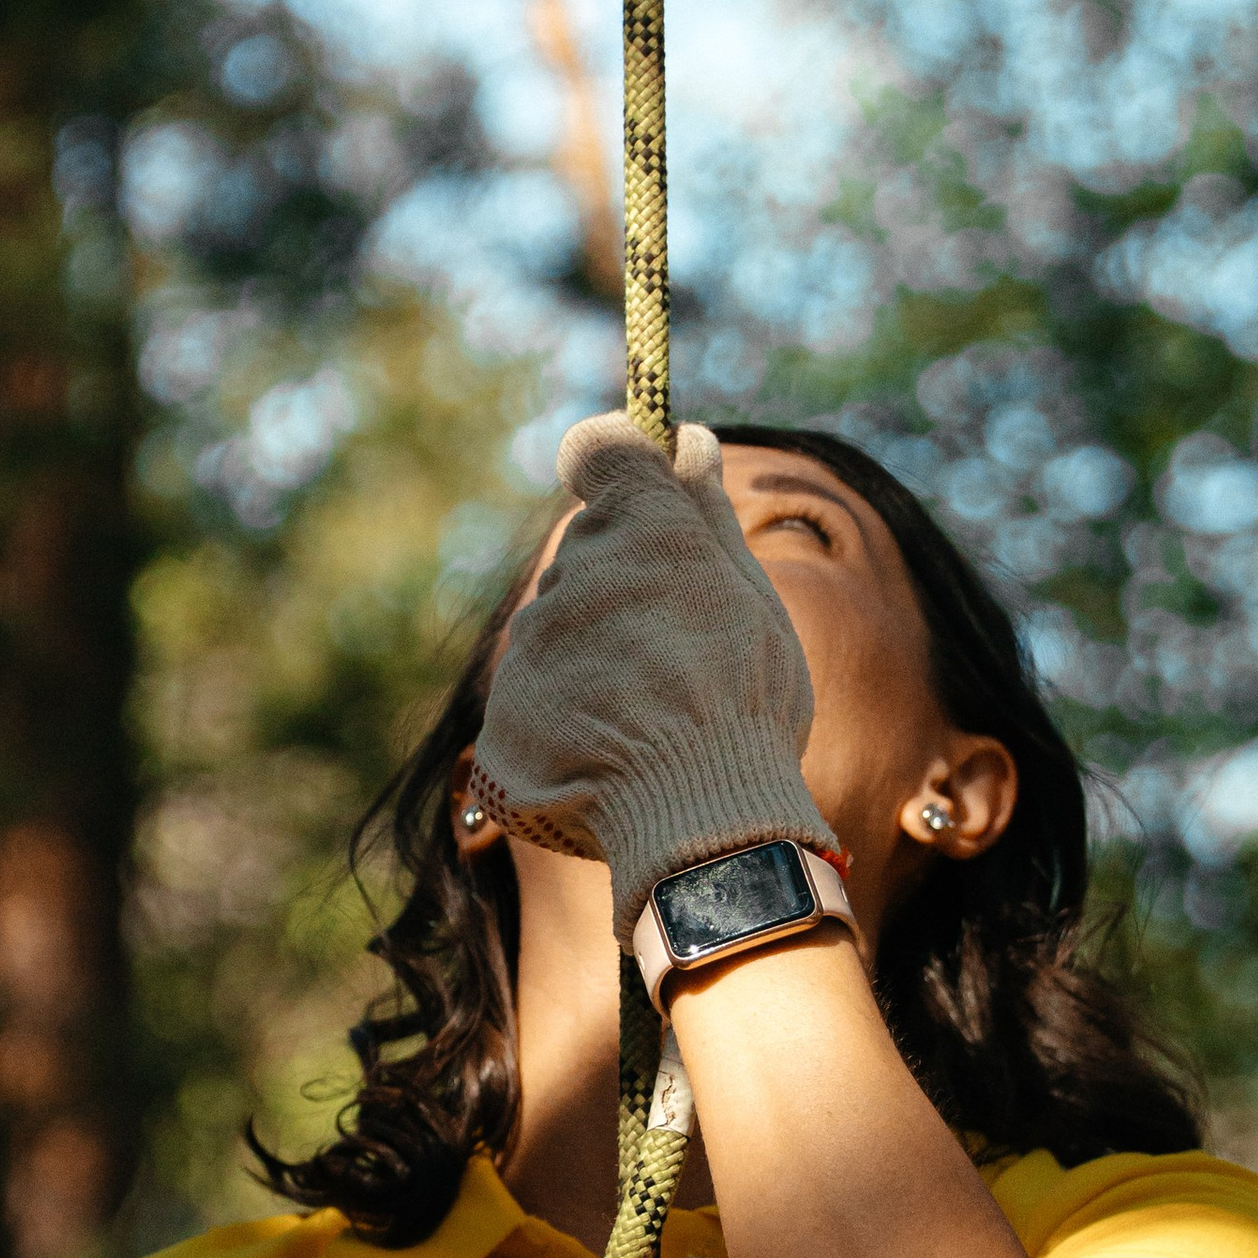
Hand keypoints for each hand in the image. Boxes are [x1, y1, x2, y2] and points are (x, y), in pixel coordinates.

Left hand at [468, 414, 838, 933]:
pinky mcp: (504, 707)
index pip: (602, 453)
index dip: (615, 465)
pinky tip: (611, 748)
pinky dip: (566, 712)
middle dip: (621, 581)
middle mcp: (575, 572)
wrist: (695, 817)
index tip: (635, 488)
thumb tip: (689, 440)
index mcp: (643, 532)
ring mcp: (533, 641)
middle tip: (677, 647)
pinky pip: (535, 691)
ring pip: (558, 624)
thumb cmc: (745, 704)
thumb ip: (709, 516)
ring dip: (594, 651)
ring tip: (649, 710)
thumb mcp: (753, 602)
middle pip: (586, 553)